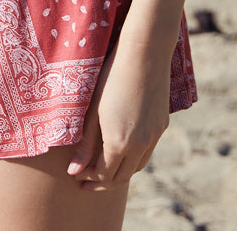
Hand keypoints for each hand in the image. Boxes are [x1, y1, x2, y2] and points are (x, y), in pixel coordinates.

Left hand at [67, 35, 171, 189]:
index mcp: (120, 142)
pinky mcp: (162, 125)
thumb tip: (74, 172)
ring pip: (137, 167)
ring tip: (104, 170)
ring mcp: (154, 135)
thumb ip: (85, 144)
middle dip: (103, 183)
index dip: (89, 178)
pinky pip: (148, 151)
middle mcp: (140, 144)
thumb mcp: (93, 110)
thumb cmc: (111, 77)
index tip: (77, 176)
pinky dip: (134, 158)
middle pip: (122, 177)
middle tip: (87, 182)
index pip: (104, 175)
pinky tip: (124, 149)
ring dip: (120, 173)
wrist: (145, 53)